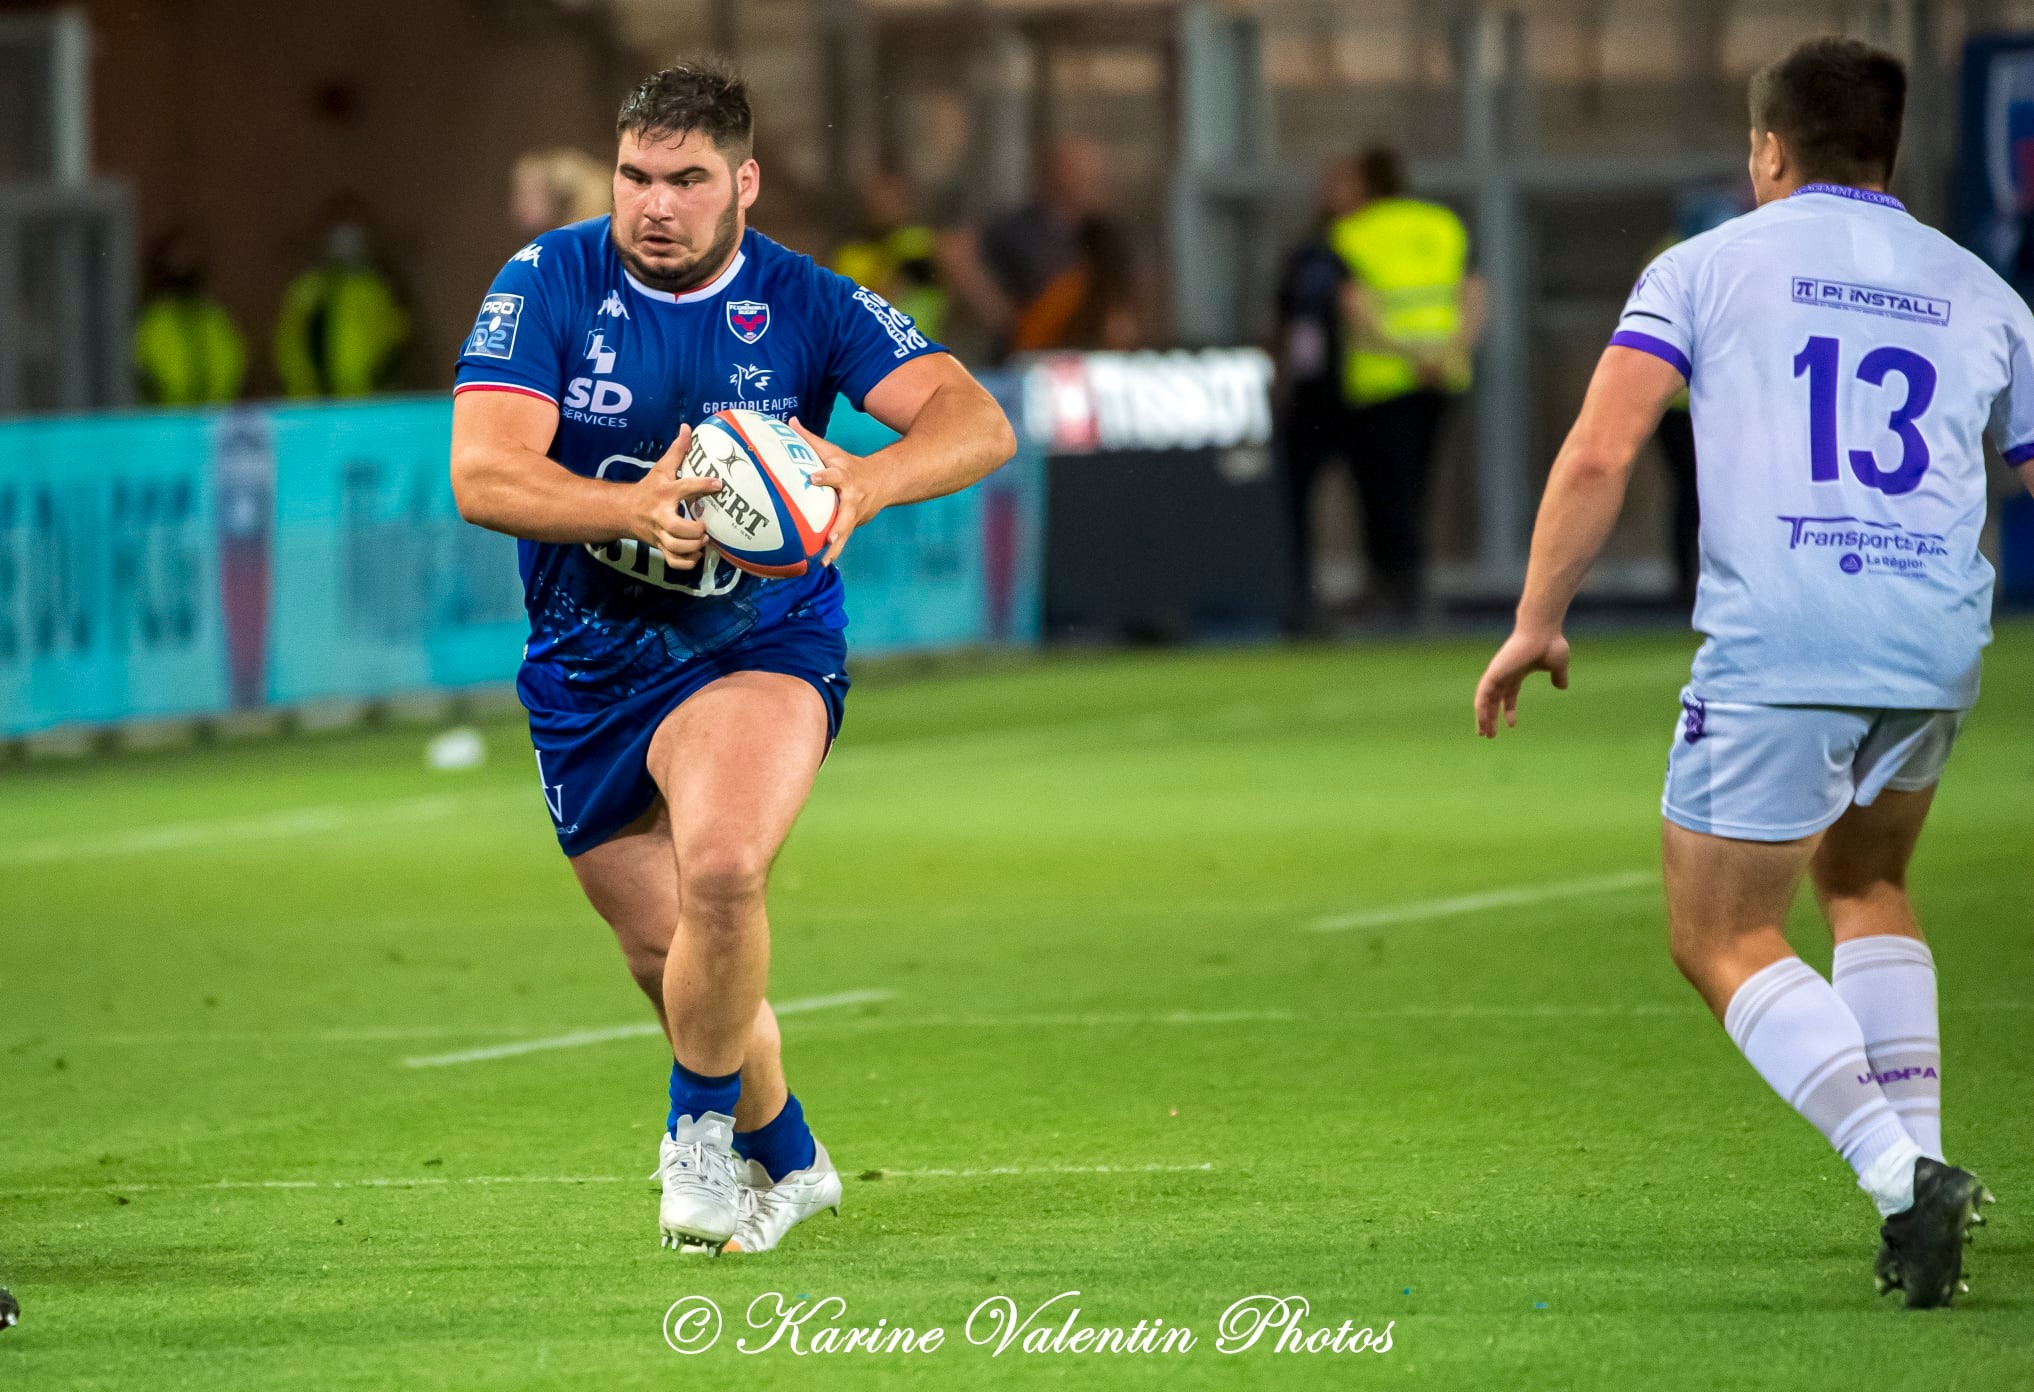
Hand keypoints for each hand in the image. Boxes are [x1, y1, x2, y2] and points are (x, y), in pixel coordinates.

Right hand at [628, 424, 721, 569]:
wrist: (624, 512)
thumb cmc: (648, 489)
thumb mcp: (661, 468)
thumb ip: (677, 450)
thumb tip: (688, 427)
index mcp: (664, 493)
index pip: (684, 487)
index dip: (702, 485)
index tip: (718, 484)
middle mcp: (661, 515)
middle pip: (675, 528)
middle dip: (693, 530)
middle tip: (705, 527)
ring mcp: (659, 533)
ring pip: (674, 547)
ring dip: (692, 546)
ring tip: (703, 540)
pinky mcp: (660, 547)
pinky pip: (673, 561)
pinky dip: (687, 562)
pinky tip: (697, 553)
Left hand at [788, 417, 885, 566]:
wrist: (884, 481)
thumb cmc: (850, 465)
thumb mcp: (833, 451)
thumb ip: (810, 439)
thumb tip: (789, 421)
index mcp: (846, 476)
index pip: (835, 475)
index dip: (825, 476)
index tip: (813, 478)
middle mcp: (852, 497)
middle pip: (847, 513)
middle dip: (839, 526)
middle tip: (828, 537)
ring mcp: (855, 513)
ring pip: (846, 532)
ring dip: (836, 547)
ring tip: (824, 560)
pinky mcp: (854, 524)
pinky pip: (842, 540)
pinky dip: (833, 553)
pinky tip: (820, 564)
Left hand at [1473, 626, 1570, 737]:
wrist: (1543, 631)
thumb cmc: (1551, 643)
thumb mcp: (1558, 665)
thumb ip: (1558, 676)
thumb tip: (1562, 687)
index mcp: (1517, 672)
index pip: (1509, 695)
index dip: (1508, 710)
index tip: (1511, 725)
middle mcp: (1504, 673)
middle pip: (1493, 700)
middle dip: (1490, 717)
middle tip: (1488, 734)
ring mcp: (1497, 672)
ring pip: (1485, 699)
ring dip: (1483, 717)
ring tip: (1484, 734)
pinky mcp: (1494, 672)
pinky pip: (1483, 694)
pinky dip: (1481, 707)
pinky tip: (1481, 720)